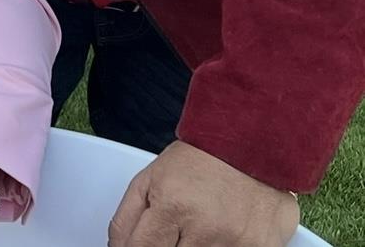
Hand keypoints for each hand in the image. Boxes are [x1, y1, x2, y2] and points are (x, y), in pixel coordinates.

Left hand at [109, 141, 299, 246]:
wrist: (255, 145)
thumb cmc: (201, 159)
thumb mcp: (152, 177)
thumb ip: (128, 217)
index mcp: (172, 205)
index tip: (139, 246)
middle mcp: (204, 229)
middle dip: (167, 245)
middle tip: (174, 229)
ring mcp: (235, 244)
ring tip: (201, 225)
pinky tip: (224, 232)